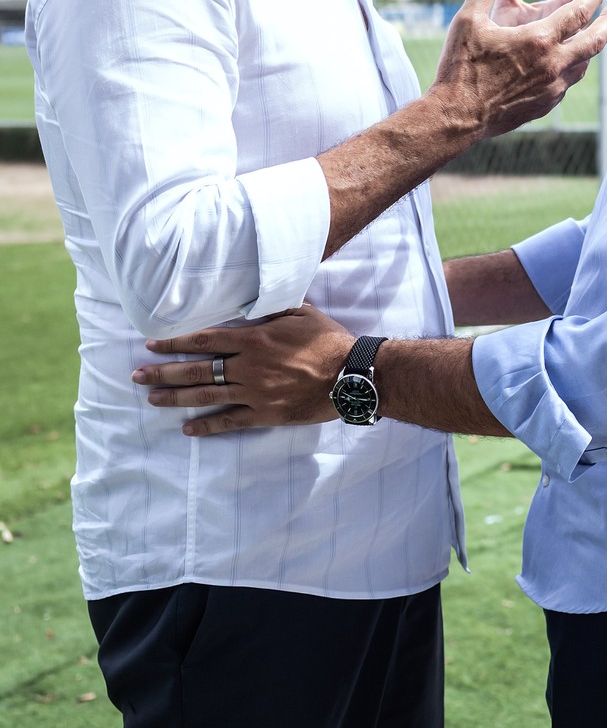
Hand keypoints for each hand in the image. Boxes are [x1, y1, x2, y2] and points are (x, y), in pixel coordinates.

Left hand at [132, 305, 352, 435]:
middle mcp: (247, 367)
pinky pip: (229, 421)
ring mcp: (254, 393)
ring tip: (151, 398)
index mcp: (253, 339)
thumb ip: (272, 308)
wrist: (349, 375)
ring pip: (206, 396)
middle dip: (163, 372)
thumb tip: (253, 299)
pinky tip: (188, 429)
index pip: (205, 340)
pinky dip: (207, 425)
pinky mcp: (265, 414)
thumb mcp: (300, 313)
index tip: (153, 344)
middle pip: (196, 370)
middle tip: (137, 375)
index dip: (176, 343)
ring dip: (175, 398)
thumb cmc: (327, 340)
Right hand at [431, 0, 606, 137]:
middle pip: (595, 41)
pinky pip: (568, 84)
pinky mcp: (544, 107)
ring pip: (583, 65)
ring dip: (591, 47)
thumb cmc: (460, 68)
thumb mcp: (468, 20)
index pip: (579, 11)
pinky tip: (566, 67)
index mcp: (539, 40)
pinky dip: (573, 69)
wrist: (456, 118)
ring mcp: (552, 90)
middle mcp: (553, 65)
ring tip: (592, 37)